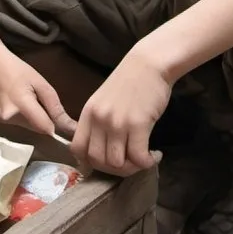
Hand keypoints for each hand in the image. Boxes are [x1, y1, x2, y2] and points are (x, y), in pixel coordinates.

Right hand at [0, 47, 76, 137]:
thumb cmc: (17, 70)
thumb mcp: (41, 83)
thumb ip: (55, 107)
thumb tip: (69, 127)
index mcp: (21, 106)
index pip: (45, 128)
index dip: (58, 126)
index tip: (67, 123)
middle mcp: (10, 118)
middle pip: (38, 128)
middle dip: (46, 119)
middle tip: (42, 100)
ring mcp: (3, 121)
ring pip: (31, 127)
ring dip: (36, 118)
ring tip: (30, 98)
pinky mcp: (0, 122)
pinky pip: (22, 123)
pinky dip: (27, 116)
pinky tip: (21, 102)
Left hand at [71, 45, 171, 176]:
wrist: (149, 64)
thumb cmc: (130, 82)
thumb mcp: (104, 101)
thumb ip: (98, 122)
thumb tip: (100, 150)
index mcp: (88, 113)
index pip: (77, 149)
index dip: (90, 161)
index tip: (108, 160)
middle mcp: (99, 119)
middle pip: (97, 161)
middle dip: (115, 169)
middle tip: (130, 162)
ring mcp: (117, 122)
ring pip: (118, 163)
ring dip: (133, 167)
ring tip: (144, 158)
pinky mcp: (138, 124)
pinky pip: (139, 157)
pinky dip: (148, 162)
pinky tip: (155, 155)